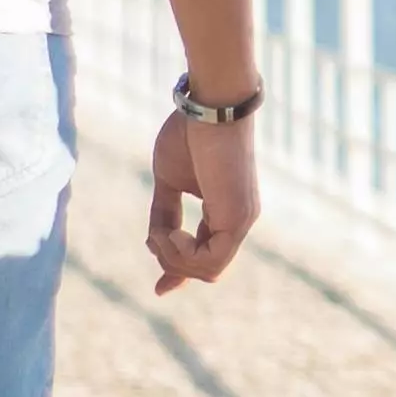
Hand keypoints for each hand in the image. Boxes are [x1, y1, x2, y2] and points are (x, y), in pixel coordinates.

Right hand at [148, 107, 258, 291]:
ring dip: (173, 257)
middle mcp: (238, 221)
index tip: (160, 290)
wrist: (207, 106)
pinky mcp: (238, 217)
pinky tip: (172, 232)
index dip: (181, 272)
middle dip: (171, 262)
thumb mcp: (168, 181)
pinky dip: (184, 254)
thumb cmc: (188, 133)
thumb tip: (156, 243)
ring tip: (160, 232)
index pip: (207, 255)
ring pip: (207, 269)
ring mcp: (242, 220)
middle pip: (205, 268)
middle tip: (153, 236)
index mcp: (225, 212)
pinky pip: (211, 260)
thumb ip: (164, 213)